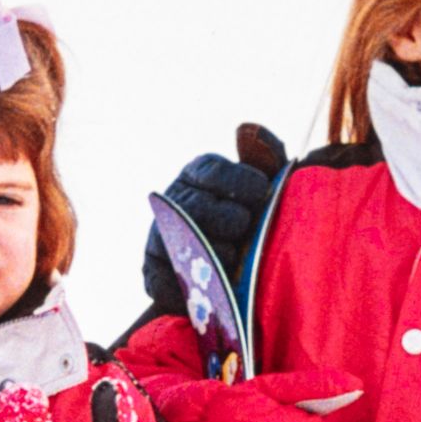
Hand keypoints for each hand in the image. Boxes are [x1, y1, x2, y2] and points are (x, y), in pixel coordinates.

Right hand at [142, 124, 284, 316]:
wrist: (237, 267)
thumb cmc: (256, 216)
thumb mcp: (267, 181)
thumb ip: (265, 153)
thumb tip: (247, 130)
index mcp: (199, 173)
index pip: (212, 172)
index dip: (238, 182)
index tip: (261, 192)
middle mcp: (174, 202)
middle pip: (194, 208)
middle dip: (226, 219)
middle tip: (245, 227)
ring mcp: (159, 238)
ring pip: (177, 245)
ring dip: (210, 255)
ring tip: (233, 260)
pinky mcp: (153, 273)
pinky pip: (162, 283)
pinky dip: (185, 290)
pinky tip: (210, 290)